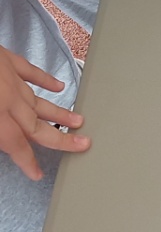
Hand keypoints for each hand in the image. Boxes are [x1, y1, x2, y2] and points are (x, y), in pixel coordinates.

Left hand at [0, 47, 88, 182]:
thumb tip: (1, 141)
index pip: (17, 145)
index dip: (28, 161)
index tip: (37, 173)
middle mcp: (7, 98)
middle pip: (38, 124)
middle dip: (61, 139)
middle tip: (82, 144)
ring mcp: (9, 76)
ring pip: (39, 100)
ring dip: (58, 113)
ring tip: (77, 121)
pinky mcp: (6, 59)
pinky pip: (31, 72)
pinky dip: (46, 80)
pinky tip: (58, 86)